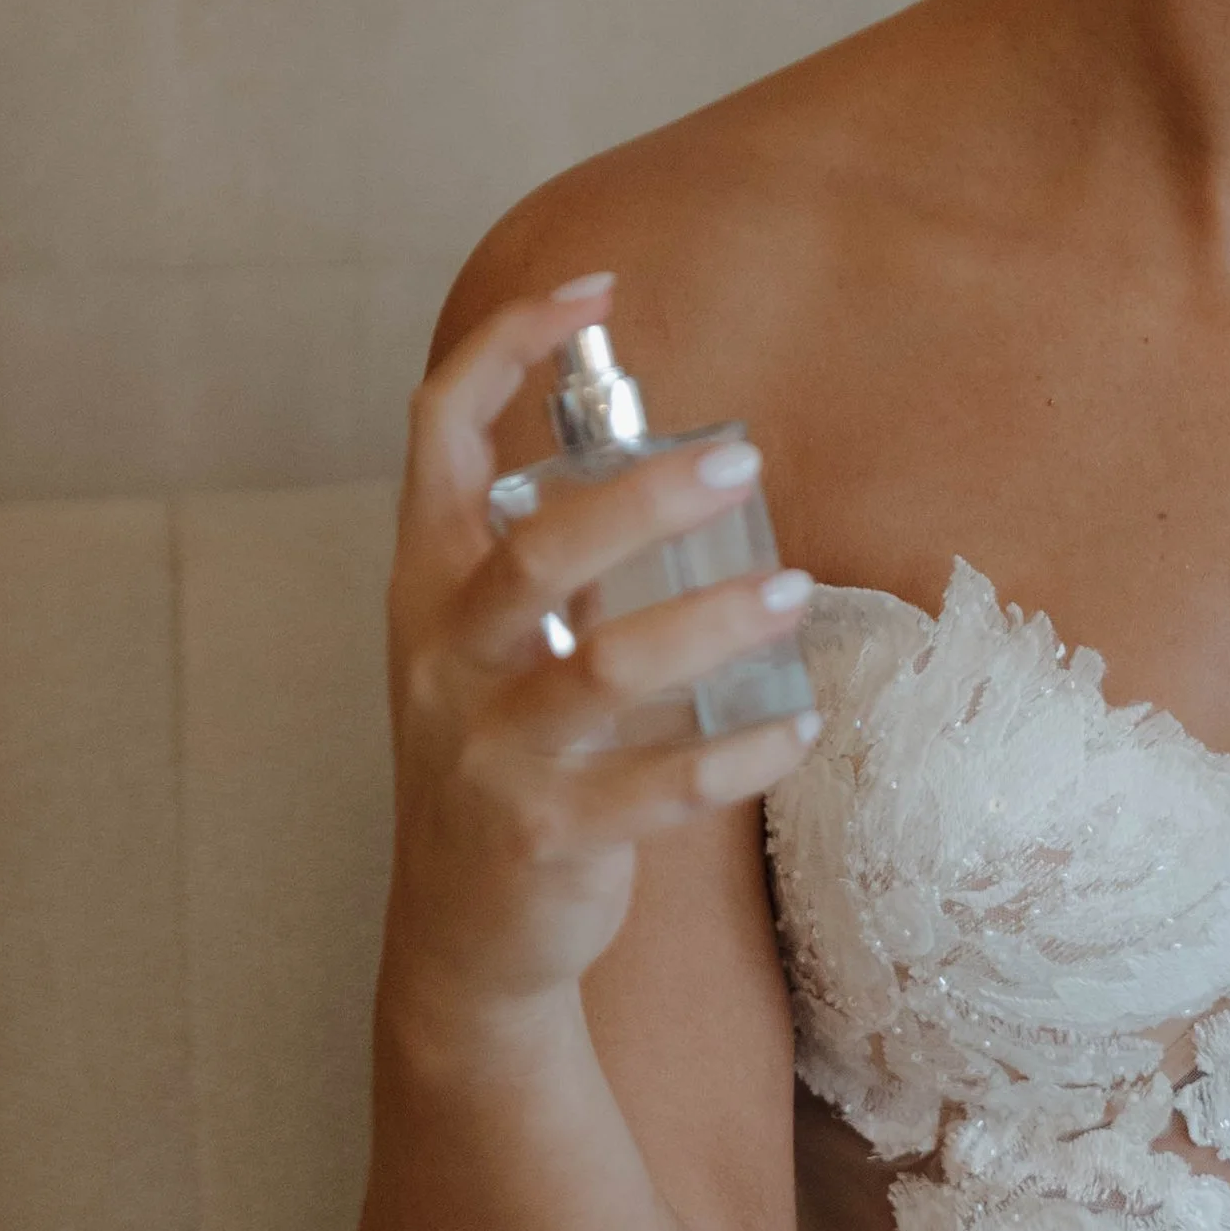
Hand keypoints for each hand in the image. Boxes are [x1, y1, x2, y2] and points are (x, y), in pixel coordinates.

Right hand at [382, 272, 822, 1023]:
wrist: (467, 939)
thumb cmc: (505, 762)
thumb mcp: (496, 652)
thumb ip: (562, 568)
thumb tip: (679, 468)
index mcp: (427, 588)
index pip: (436, 436)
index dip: (505, 349)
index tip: (595, 291)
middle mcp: (444, 661)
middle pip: (535, 552)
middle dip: (641, 499)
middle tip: (744, 461)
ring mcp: (489, 753)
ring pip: (603, 669)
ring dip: (712, 623)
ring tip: (795, 590)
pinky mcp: (545, 836)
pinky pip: (656, 787)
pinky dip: (738, 753)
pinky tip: (802, 725)